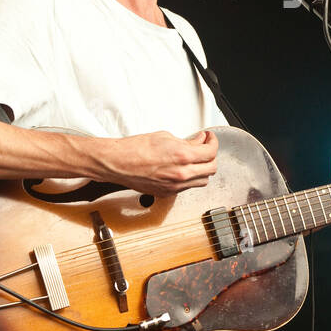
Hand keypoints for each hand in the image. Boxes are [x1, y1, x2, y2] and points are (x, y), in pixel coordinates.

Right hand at [97, 129, 218, 194]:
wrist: (118, 163)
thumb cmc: (135, 148)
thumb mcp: (165, 137)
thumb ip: (186, 141)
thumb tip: (197, 142)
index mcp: (183, 156)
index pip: (211, 152)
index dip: (213, 142)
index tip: (208, 138)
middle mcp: (182, 174)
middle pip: (212, 169)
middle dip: (210, 156)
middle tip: (204, 147)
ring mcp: (175, 187)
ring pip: (202, 181)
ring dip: (202, 170)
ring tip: (194, 160)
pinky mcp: (167, 193)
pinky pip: (187, 188)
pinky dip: (189, 179)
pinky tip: (182, 169)